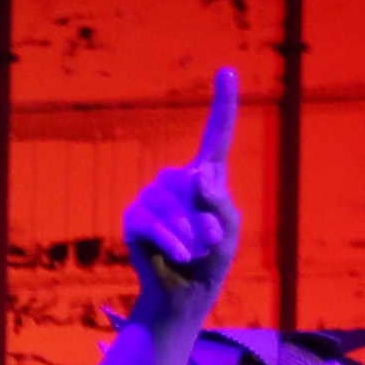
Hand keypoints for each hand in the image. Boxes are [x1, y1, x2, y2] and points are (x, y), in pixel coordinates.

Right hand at [118, 67, 241, 338]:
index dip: (223, 103)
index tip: (228, 71)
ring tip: (193, 253)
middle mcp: (177, 179)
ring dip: (188, 234)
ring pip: (172, 205)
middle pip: (193, 184)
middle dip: (206, 218)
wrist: (185, 293)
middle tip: (211, 244)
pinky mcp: (134, 217)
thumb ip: (220, 201)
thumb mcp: (229, 230)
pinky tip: (179, 255)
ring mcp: (152, 196)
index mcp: (206, 176)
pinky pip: (151, 222)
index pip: (216, 136)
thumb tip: (198, 176)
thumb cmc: (212, 259)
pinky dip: (169, 241)